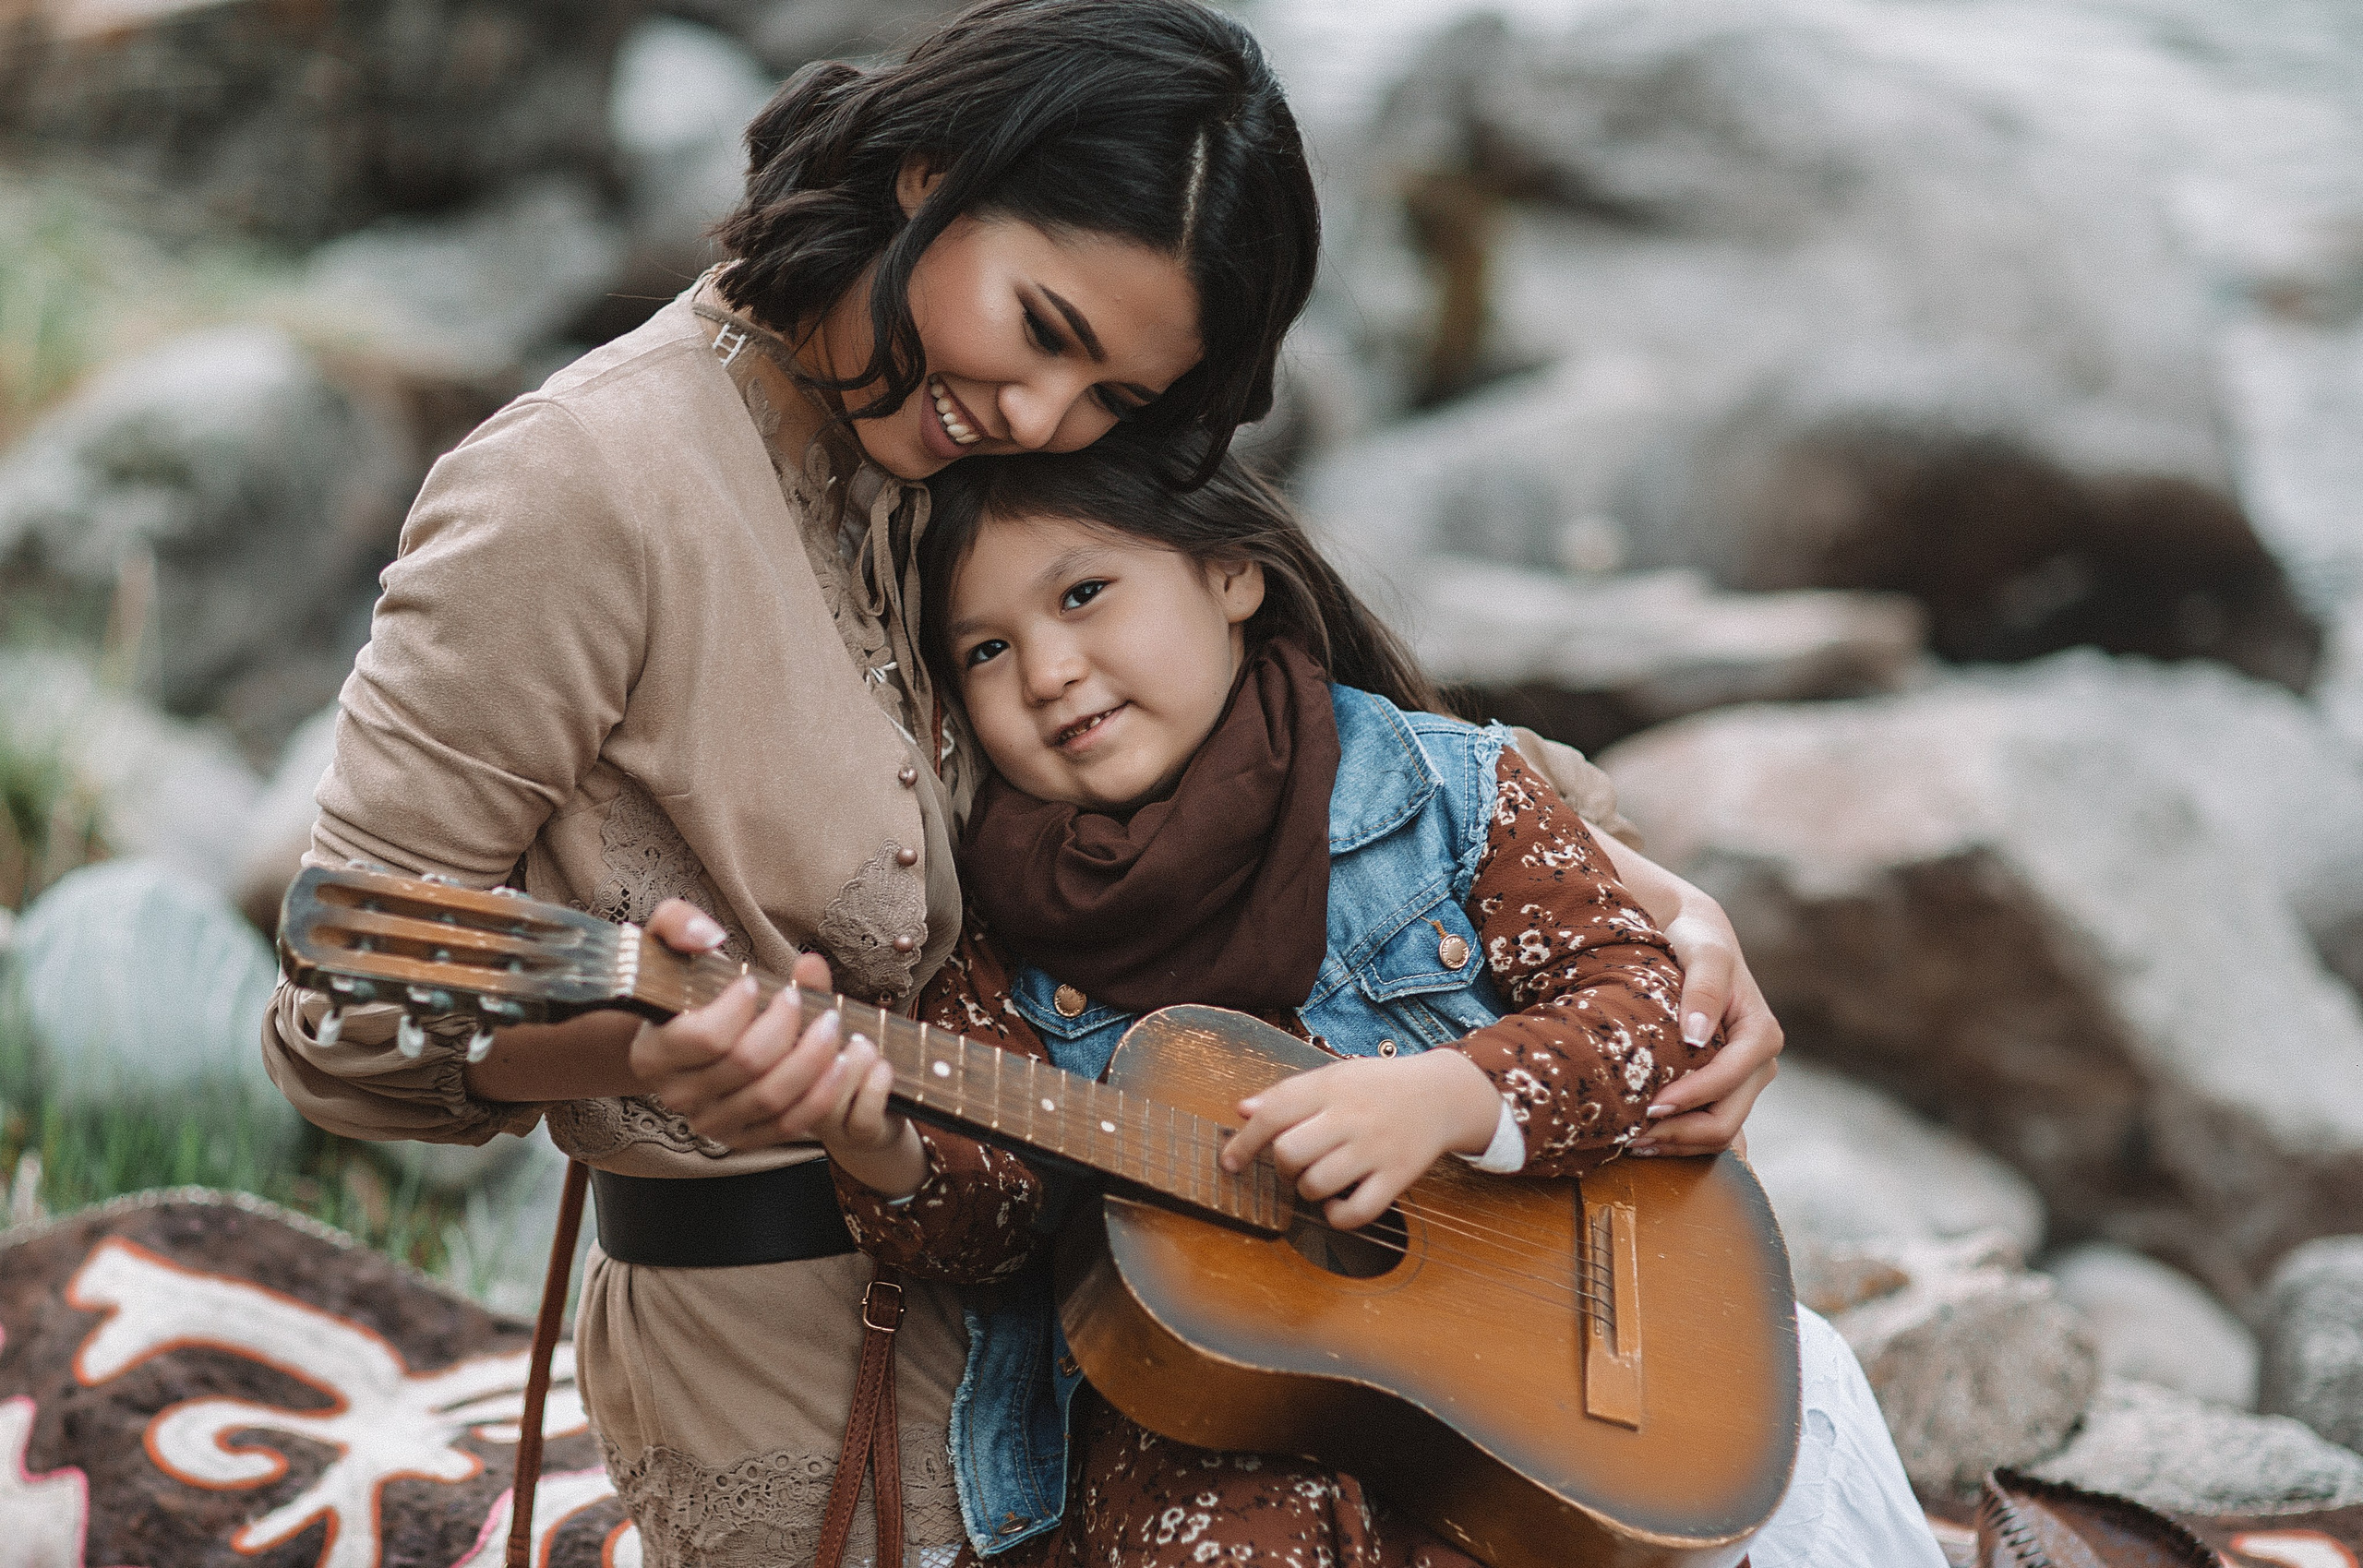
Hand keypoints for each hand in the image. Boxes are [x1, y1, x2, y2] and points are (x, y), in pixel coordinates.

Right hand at [626, 899, 908, 1168]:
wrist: (683, 1031)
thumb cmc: (682, 981)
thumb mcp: (667, 938)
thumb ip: (678, 923)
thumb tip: (709, 938)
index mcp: (652, 1052)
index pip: (703, 1037)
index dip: (736, 1009)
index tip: (752, 982)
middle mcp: (677, 1095)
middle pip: (745, 1065)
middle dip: (785, 1026)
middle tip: (801, 998)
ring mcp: (710, 1121)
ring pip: (770, 1097)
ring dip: (812, 1058)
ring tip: (831, 1023)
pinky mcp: (743, 1136)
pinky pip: (788, 1124)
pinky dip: (821, 1094)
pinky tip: (840, 1062)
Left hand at [1219, 1050, 1501, 1229]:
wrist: (1440, 1094)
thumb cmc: (1376, 1087)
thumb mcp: (1332, 1077)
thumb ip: (1288, 1094)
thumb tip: (1243, 1110)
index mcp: (1330, 1087)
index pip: (1274, 1113)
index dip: (1245, 1142)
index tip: (1230, 1163)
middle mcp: (1351, 1117)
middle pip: (1290, 1152)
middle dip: (1282, 1167)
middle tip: (1294, 1165)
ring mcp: (1375, 1149)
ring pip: (1317, 1184)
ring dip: (1307, 1190)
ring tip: (1318, 1180)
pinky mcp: (1397, 1177)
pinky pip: (1355, 1212)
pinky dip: (1336, 1215)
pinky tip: (1337, 1202)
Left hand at [1629, 893, 1780, 1156]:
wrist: (1692, 936)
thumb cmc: (1697, 941)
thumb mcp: (1705, 955)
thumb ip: (1704, 989)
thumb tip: (1697, 1035)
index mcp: (1760, 1035)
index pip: (1727, 1081)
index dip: (1690, 1099)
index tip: (1648, 1105)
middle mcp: (1758, 1064)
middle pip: (1726, 1120)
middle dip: (1680, 1134)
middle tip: (1632, 1136)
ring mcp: (1742, 1080)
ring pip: (1718, 1132)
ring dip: (1677, 1144)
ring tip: (1631, 1142)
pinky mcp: (1722, 1088)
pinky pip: (1707, 1126)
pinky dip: (1679, 1139)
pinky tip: (1645, 1138)